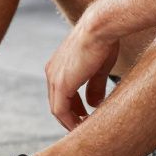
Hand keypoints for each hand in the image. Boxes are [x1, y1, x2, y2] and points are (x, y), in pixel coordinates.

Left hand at [45, 15, 119, 130]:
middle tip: (85, 125)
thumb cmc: (103, 40)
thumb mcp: (98, 67)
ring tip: (84, 128)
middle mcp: (52, 71)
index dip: (72, 106)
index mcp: (59, 64)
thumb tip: (93, 103)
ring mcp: (54, 78)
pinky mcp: (61, 84)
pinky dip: (70, 120)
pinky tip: (82, 125)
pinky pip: (61, 110)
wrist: (100, 27)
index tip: (84, 115)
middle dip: (71, 115)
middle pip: (57, 101)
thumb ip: (95, 85)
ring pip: (57, 108)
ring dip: (70, 120)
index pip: (61, 92)